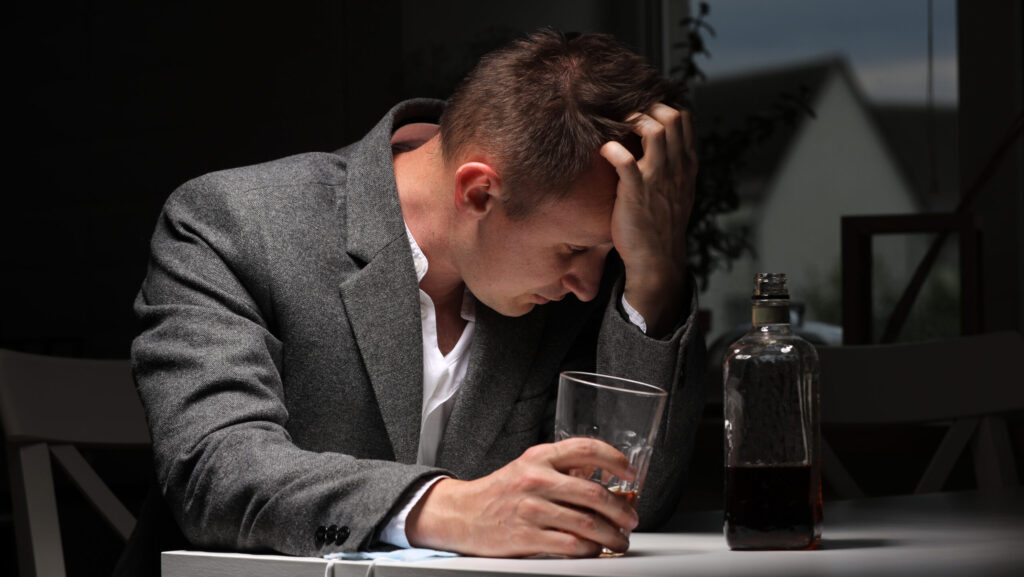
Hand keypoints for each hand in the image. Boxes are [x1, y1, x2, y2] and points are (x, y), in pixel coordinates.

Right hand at [405, 438, 639, 556]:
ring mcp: (531, 508)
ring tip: (619, 539)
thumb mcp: (528, 467)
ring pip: (587, 523)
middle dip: (621, 510)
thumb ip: (560, 468)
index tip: (629, 472)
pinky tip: (594, 550)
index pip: (585, 449)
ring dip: (612, 534)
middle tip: (630, 518)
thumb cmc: (500, 492)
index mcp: (539, 457)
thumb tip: (599, 474)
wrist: (462, 515)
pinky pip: (571, 545)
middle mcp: (536, 479)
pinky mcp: (526, 536)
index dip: (614, 459)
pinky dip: (590, 550)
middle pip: (593, 493)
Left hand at [600, 104, 696, 336]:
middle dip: (647, 106)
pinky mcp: (636, 193)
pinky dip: (612, 149)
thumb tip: (658, 144)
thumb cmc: (661, 225)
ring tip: (615, 127)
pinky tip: (603, 150)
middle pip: (672, 116)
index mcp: (687, 165)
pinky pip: (625, 161)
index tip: (641, 108)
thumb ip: (673, 166)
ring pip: (654, 130)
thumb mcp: (677, 191)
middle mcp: (676, 168)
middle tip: (625, 114)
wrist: (657, 260)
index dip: (662, 105)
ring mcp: (658, 179)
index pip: (684, 119)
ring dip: (632, 120)